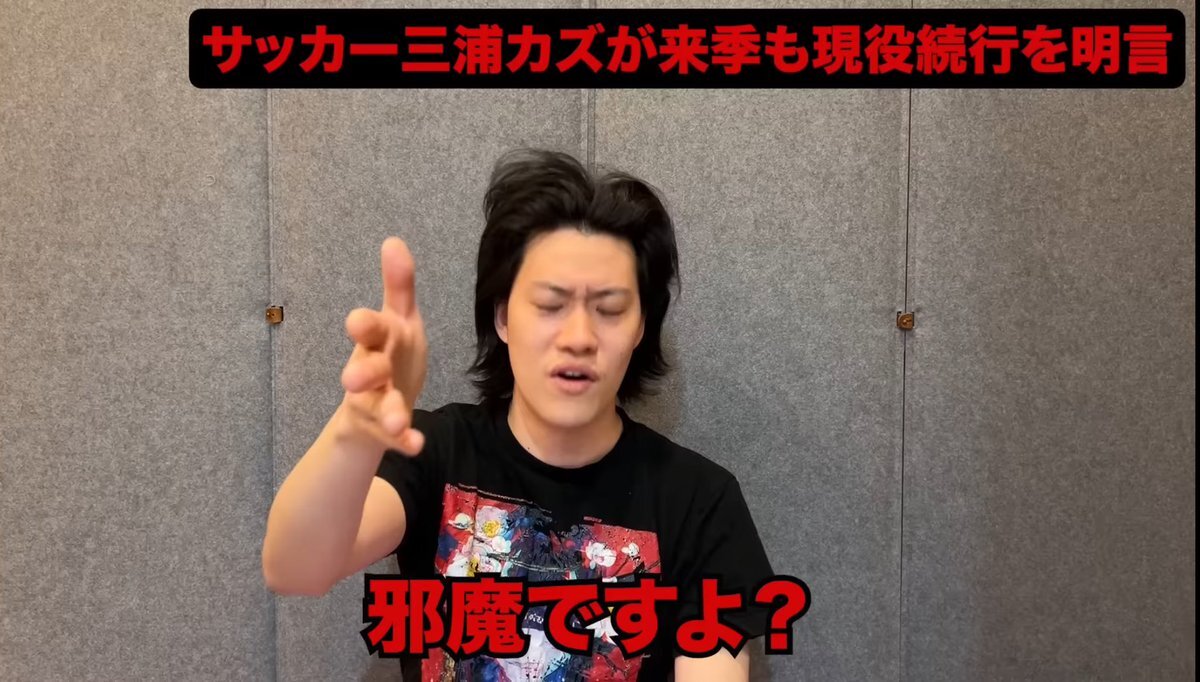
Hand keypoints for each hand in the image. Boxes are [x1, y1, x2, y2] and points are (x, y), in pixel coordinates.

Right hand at [337, 237, 429, 455]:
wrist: (374, 408)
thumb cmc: (390, 354)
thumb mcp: (398, 320)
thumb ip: (398, 286)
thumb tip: (394, 241)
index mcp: (377, 341)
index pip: (368, 330)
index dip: (363, 326)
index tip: (357, 322)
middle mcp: (371, 370)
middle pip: (365, 370)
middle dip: (361, 373)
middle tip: (352, 379)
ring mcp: (375, 402)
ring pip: (379, 408)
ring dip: (389, 413)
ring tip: (398, 422)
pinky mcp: (384, 429)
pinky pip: (395, 437)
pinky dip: (405, 440)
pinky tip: (417, 444)